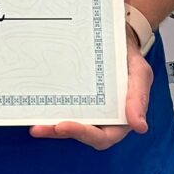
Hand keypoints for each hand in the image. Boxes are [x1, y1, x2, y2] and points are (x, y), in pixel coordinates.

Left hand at [30, 35, 153, 149]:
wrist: (115, 38)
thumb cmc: (129, 57)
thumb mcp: (140, 72)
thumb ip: (139, 98)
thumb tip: (139, 127)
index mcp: (121, 118)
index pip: (103, 136)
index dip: (84, 135)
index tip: (64, 125)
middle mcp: (103, 118)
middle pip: (82, 134)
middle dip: (60, 133)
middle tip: (41, 127)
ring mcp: (87, 110)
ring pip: (69, 126)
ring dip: (51, 128)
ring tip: (35, 126)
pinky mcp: (74, 100)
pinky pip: (62, 109)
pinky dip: (49, 112)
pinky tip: (34, 110)